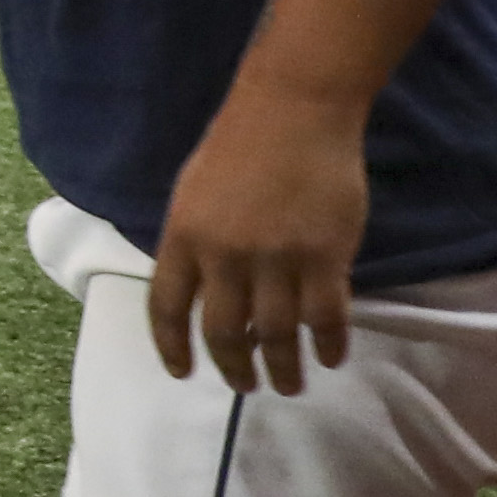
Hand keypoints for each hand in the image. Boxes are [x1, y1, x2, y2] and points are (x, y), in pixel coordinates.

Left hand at [147, 81, 369, 395]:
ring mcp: (276, 258)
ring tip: (289, 385)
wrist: (293, 110)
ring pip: (277, 335)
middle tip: (245, 386)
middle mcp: (224, 255)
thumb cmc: (239, 146)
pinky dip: (327, 345)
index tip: (182, 373)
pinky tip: (329, 358)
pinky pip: (325, 318)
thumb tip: (199, 294)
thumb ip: (193, 244)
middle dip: (234, 368)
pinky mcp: (325, 257)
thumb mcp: (192, 193)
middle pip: (224, 332)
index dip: (171, 347)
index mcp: (182, 236)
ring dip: (283, 368)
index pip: (166, 307)